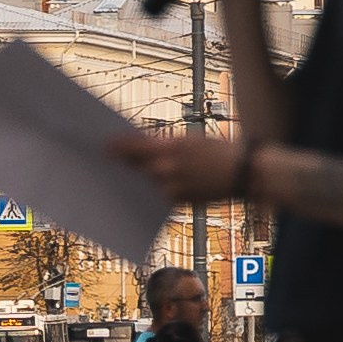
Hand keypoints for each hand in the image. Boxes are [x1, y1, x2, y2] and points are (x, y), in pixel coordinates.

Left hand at [108, 131, 246, 203]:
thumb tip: (137, 144)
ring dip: (130, 181)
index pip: (132, 147)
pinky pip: (156, 197)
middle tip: (102, 164)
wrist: (241, 172)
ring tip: (116, 179)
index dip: (115, 146)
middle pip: (133, 168)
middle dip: (119, 165)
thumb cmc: (214, 152)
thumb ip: (162, 143)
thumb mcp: (188, 140)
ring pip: (142, 184)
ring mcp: (171, 187)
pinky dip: (146, 194)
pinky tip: (138, 191)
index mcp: (169, 148)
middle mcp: (167, 169)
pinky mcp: (178, 201)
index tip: (102, 146)